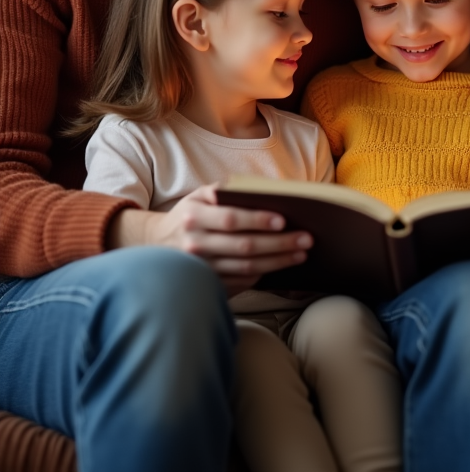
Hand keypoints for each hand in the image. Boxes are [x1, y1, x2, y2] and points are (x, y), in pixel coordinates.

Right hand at [106, 183, 312, 288]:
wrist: (157, 246)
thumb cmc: (189, 214)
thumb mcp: (198, 196)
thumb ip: (224, 191)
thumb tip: (260, 192)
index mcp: (194, 217)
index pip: (231, 220)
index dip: (257, 220)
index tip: (283, 220)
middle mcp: (195, 245)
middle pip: (244, 247)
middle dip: (279, 244)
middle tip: (306, 239)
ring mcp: (201, 269)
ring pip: (246, 268)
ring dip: (277, 262)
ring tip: (301, 253)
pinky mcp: (208, 285)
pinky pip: (241, 281)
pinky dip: (263, 274)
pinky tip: (280, 265)